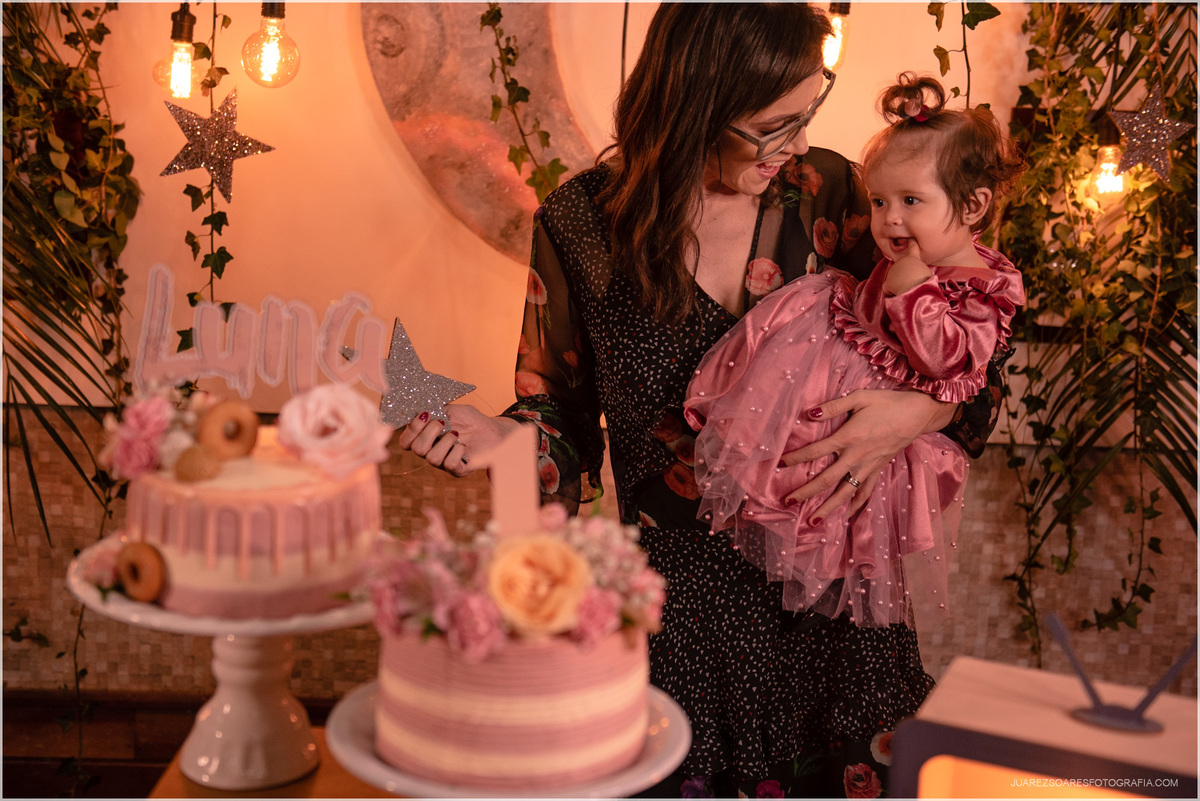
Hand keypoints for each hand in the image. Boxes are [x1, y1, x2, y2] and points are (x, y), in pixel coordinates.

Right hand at [396, 405, 519, 476]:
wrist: (492, 429)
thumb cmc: (470, 420)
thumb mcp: (450, 409)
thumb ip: (433, 410)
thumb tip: (418, 410)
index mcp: (425, 438)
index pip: (406, 442)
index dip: (412, 429)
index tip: (425, 414)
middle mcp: (431, 452)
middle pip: (417, 449)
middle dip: (429, 432)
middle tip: (443, 422)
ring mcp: (444, 463)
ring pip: (432, 458)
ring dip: (445, 442)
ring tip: (456, 434)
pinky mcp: (458, 470)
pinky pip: (450, 464)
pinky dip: (456, 452)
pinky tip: (464, 446)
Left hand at [782, 389, 954, 521]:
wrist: (917, 413)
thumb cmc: (887, 402)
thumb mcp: (859, 397)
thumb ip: (833, 406)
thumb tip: (809, 414)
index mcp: (848, 438)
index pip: (815, 451)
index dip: (796, 458)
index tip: (779, 464)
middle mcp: (856, 457)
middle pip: (826, 479)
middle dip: (805, 492)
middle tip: (787, 503)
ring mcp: (868, 466)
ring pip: (845, 492)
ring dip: (828, 508)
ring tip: (813, 522)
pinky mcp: (878, 469)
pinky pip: (866, 491)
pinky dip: (856, 505)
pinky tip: (847, 516)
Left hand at [884, 240, 931, 295]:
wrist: (915, 288)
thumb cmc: (925, 280)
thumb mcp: (928, 272)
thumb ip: (922, 269)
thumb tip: (922, 274)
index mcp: (912, 258)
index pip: (913, 247)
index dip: (912, 243)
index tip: (911, 239)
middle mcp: (900, 262)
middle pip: (902, 267)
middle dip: (906, 273)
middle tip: (914, 281)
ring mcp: (893, 271)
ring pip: (896, 278)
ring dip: (900, 283)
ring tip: (908, 287)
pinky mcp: (888, 282)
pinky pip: (888, 288)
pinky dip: (891, 291)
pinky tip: (897, 293)